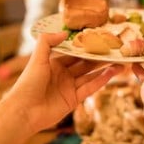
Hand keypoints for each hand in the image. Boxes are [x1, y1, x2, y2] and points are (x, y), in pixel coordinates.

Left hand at [6, 32, 123, 132]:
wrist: (24, 111)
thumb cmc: (27, 83)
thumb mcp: (36, 59)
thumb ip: (47, 42)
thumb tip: (65, 32)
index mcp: (54, 64)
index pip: (73, 53)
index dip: (86, 46)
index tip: (99, 38)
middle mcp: (63, 75)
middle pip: (85, 64)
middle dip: (99, 57)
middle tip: (114, 50)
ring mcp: (69, 88)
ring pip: (90, 76)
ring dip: (104, 69)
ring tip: (119, 62)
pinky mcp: (74, 100)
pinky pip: (90, 88)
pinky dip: (101, 81)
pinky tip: (111, 73)